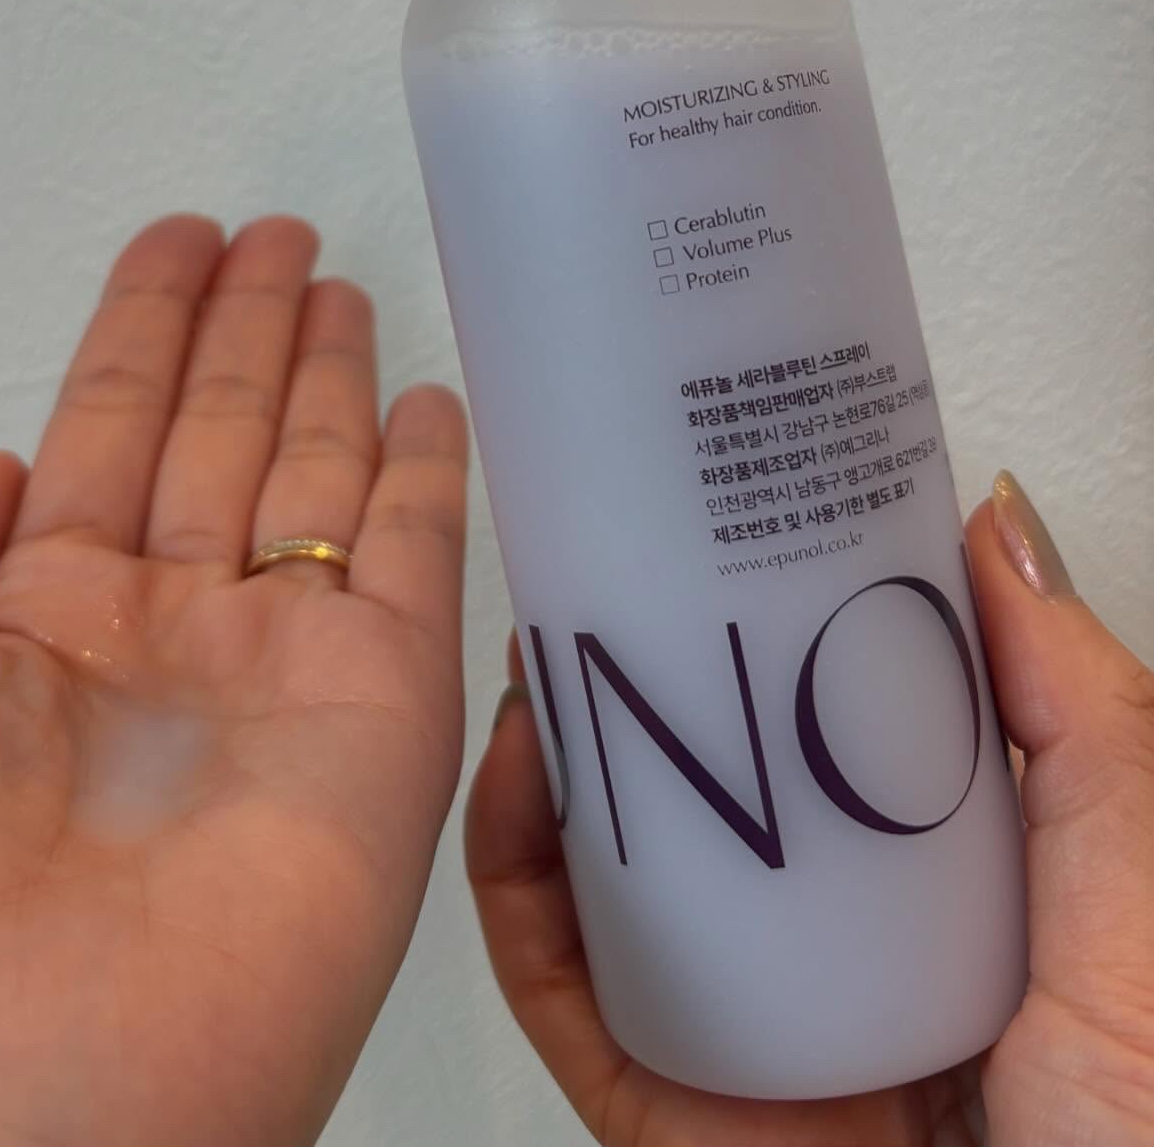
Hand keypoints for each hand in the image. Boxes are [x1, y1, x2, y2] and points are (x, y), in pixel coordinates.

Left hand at [0, 216, 468, 1146]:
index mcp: (26, 630)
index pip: (100, 435)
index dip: (140, 331)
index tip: (177, 242)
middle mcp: (160, 645)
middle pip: (216, 442)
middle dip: (246, 333)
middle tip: (281, 233)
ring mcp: (276, 679)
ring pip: (319, 483)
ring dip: (332, 378)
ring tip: (344, 279)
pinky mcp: (384, 721)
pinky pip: (425, 570)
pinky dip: (438, 484)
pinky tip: (436, 402)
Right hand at [468, 473, 1153, 1144]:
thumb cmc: (1145, 1125)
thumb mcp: (1137, 870)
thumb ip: (1077, 703)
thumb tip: (988, 519)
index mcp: (937, 895)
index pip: (821, 737)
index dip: (757, 627)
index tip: (715, 525)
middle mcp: (827, 953)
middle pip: (695, 797)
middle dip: (628, 679)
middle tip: (594, 571)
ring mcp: (739, 1033)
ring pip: (605, 879)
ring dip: (549, 761)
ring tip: (539, 650)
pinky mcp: (662, 1111)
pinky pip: (561, 985)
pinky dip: (515, 878)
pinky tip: (517, 776)